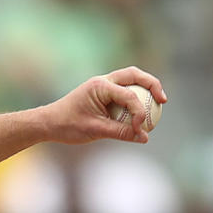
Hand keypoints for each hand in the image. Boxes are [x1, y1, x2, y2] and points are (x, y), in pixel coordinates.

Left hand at [42, 66, 167, 144]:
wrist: (48, 123)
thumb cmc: (67, 125)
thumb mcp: (95, 131)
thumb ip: (121, 133)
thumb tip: (144, 137)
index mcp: (99, 86)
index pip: (129, 95)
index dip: (139, 112)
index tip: (139, 129)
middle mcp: (102, 81)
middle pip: (134, 75)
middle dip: (152, 85)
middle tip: (164, 100)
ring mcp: (103, 85)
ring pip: (131, 80)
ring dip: (146, 88)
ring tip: (160, 102)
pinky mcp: (103, 93)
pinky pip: (125, 92)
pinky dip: (136, 98)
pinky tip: (144, 112)